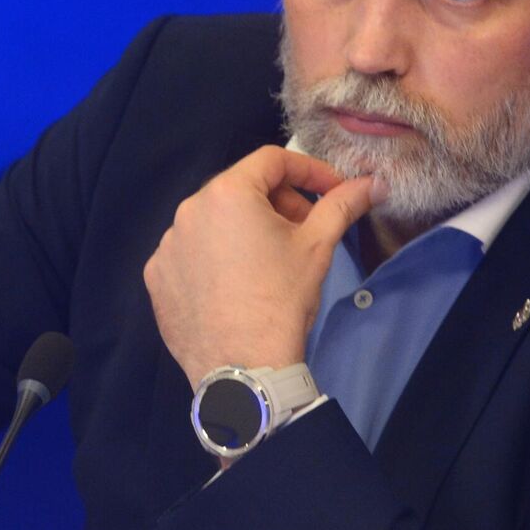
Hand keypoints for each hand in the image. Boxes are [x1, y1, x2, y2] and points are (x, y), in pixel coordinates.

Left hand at [143, 146, 377, 386]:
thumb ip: (342, 204)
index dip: (309, 171)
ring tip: (270, 261)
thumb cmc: (282, 299)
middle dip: (278, 203)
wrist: (243, 368)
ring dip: (245, 230)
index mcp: (226, 193)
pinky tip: (236, 285)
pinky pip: (191, 253)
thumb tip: (372, 183)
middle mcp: (187, 210)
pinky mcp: (157, 277)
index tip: (332, 191)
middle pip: (241, 190)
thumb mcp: (317, 246)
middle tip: (305, 230)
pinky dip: (215, 258)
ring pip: (214, 222)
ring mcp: (167, 245)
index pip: (272, 161)